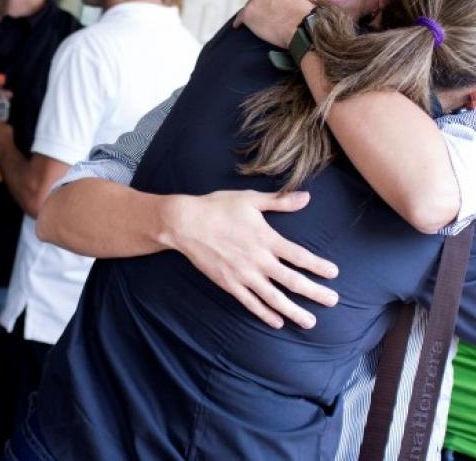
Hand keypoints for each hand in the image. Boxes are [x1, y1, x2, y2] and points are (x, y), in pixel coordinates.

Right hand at [165, 189, 338, 328]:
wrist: (185, 223)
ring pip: (274, 298)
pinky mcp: (229, 284)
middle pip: (292, 281)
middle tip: (333, 301)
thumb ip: (280, 201)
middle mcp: (258, 260)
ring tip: (310, 321)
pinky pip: (250, 303)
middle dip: (314, 292)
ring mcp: (243, 275)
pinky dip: (265, 314)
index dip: (318, 265)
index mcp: (266, 239)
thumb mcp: (251, 200)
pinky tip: (277, 322)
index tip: (334, 273)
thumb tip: (306, 197)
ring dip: (294, 310)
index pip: (299, 256)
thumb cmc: (218, 207)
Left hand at [234, 0, 315, 47]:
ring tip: (260, 21)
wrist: (304, 29)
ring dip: (256, 10)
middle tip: (272, 14)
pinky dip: (241, 21)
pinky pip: (241, 16)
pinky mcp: (250, 12)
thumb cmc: (310, 18)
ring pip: (253, 2)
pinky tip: (239, 25)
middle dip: (267, 2)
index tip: (280, 4)